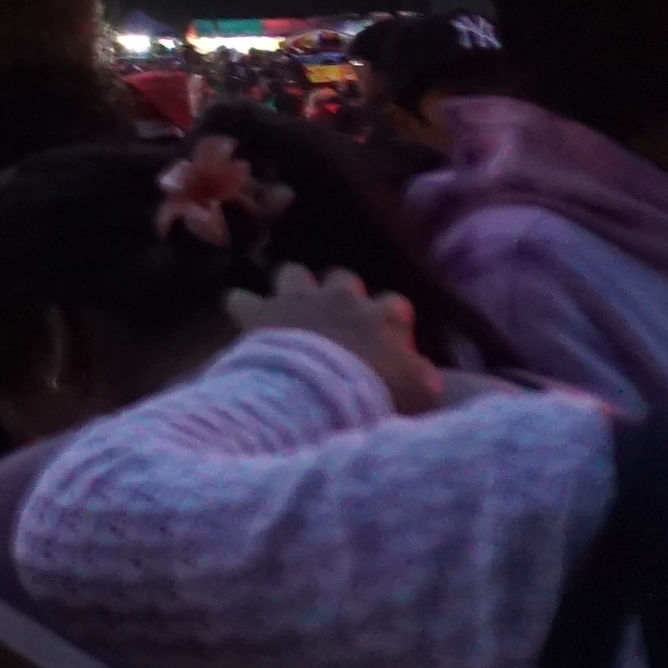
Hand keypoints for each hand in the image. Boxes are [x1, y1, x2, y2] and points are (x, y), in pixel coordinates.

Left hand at [227, 269, 441, 412]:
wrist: (321, 393)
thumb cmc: (376, 393)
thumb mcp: (419, 392)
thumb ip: (424, 378)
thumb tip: (427, 375)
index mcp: (384, 315)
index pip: (396, 304)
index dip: (390, 321)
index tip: (386, 339)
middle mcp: (342, 297)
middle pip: (343, 278)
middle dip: (339, 294)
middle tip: (336, 320)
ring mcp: (298, 299)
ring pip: (292, 273)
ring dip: (291, 288)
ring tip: (289, 308)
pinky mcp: (261, 312)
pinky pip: (241, 298)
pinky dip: (243, 308)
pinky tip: (243, 317)